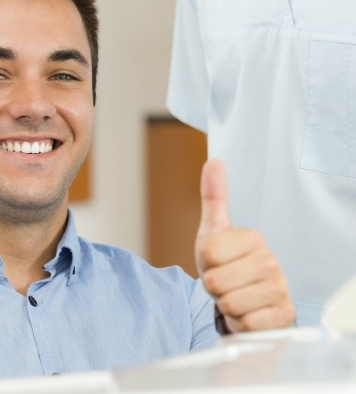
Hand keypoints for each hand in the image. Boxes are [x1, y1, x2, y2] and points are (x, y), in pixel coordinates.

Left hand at [195, 159, 294, 332]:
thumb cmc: (227, 265)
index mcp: (252, 238)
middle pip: (214, 280)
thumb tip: (214, 162)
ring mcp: (279, 289)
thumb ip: (213, 198)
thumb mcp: (214, 232)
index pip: (206, 252)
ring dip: (225, 305)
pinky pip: (245, 323)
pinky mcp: (282, 316)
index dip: (204, 262)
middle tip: (224, 282)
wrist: (249, 301)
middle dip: (212, 286)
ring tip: (234, 296)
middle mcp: (270, 261)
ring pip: (228, 303)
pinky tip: (247, 312)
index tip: (216, 262)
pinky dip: (240, 322)